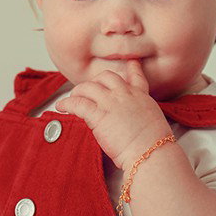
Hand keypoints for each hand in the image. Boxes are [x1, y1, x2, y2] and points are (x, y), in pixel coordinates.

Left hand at [55, 60, 173, 168]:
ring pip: (88, 87)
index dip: (131, 67)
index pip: (135, 76)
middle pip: (105, 76)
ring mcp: (111, 103)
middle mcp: (124, 95)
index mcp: (140, 96)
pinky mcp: (98, 115)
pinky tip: (61, 106)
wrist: (151, 152)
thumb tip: (133, 121)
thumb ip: (140, 114)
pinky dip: (66, 103)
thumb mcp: (154, 121)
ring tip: (72, 99)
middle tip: (88, 92)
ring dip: (77, 92)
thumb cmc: (153, 145)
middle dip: (94, 82)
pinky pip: (77, 103)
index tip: (129, 63)